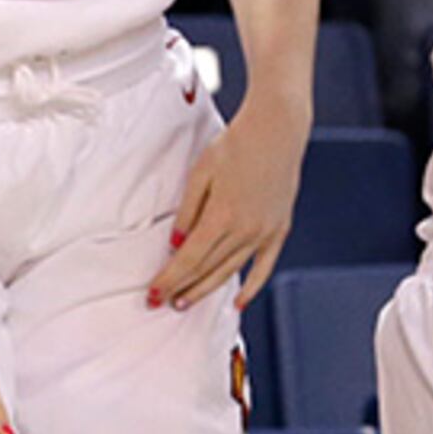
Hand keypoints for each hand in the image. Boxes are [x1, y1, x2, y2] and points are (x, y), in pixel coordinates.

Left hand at [154, 102, 302, 310]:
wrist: (275, 130)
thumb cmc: (235, 145)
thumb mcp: (200, 174)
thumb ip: (186, 212)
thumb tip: (175, 245)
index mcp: (222, 216)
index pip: (188, 259)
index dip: (168, 280)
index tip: (153, 294)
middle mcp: (246, 229)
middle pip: (207, 269)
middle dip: (181, 289)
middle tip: (162, 302)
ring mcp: (265, 232)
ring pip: (231, 271)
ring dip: (207, 289)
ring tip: (186, 302)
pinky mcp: (279, 229)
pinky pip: (264, 266)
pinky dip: (251, 287)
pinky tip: (237, 303)